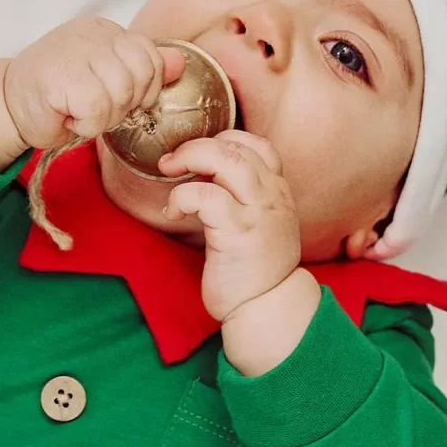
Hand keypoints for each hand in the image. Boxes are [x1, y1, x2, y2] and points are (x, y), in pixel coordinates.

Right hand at [3, 16, 184, 150]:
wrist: (8, 105)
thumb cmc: (59, 96)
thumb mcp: (107, 81)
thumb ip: (143, 70)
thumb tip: (180, 62)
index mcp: (106, 31)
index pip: (150, 55)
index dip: (145, 87)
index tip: (121, 99)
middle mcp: (92, 34)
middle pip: (140, 75)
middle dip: (124, 104)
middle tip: (95, 108)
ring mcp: (75, 51)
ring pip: (121, 94)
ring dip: (103, 117)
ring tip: (79, 111)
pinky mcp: (60, 76)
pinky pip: (98, 109)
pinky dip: (87, 124)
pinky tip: (68, 116)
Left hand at [159, 130, 301, 322]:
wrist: (269, 307)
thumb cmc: (257, 270)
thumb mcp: (261, 225)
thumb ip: (246, 199)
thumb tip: (205, 176)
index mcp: (277, 191)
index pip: (258, 145)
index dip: (224, 140)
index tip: (199, 156)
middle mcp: (272, 195)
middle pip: (235, 146)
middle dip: (196, 145)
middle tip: (171, 161)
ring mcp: (256, 211)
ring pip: (224, 159)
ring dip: (188, 158)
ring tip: (169, 172)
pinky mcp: (237, 232)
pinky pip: (205, 196)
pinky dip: (181, 197)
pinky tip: (173, 213)